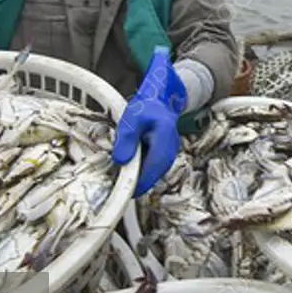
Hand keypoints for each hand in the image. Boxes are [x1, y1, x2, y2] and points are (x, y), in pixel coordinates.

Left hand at [111, 46, 185, 196]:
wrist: (159, 100)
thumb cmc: (145, 108)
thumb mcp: (131, 119)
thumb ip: (126, 139)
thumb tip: (120, 161)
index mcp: (164, 138)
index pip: (153, 168)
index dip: (139, 183)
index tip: (126, 192)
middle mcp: (171, 149)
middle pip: (155, 175)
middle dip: (139, 183)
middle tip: (120, 187)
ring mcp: (170, 154)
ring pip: (155, 173)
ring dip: (141, 177)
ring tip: (124, 178)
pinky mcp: (166, 156)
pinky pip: (155, 168)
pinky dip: (143, 171)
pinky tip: (132, 167)